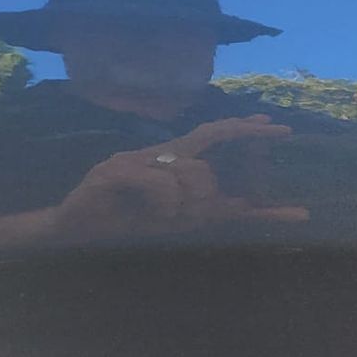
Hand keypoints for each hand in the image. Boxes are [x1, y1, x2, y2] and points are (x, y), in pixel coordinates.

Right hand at [53, 115, 309, 237]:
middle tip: (192, 215)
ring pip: (186, 175)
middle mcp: (156, 152)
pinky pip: (160, 184)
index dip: (246, 129)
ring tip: (159, 217)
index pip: (215, 134)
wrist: (78, 228)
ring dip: (181, 207)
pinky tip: (151, 212)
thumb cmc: (132, 218)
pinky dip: (163, 204)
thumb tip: (250, 206)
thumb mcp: (181, 216)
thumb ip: (213, 209)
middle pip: (205, 164)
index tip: (277, 127)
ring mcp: (134, 158)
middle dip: (207, 196)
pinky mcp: (114, 170)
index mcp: (173, 158)